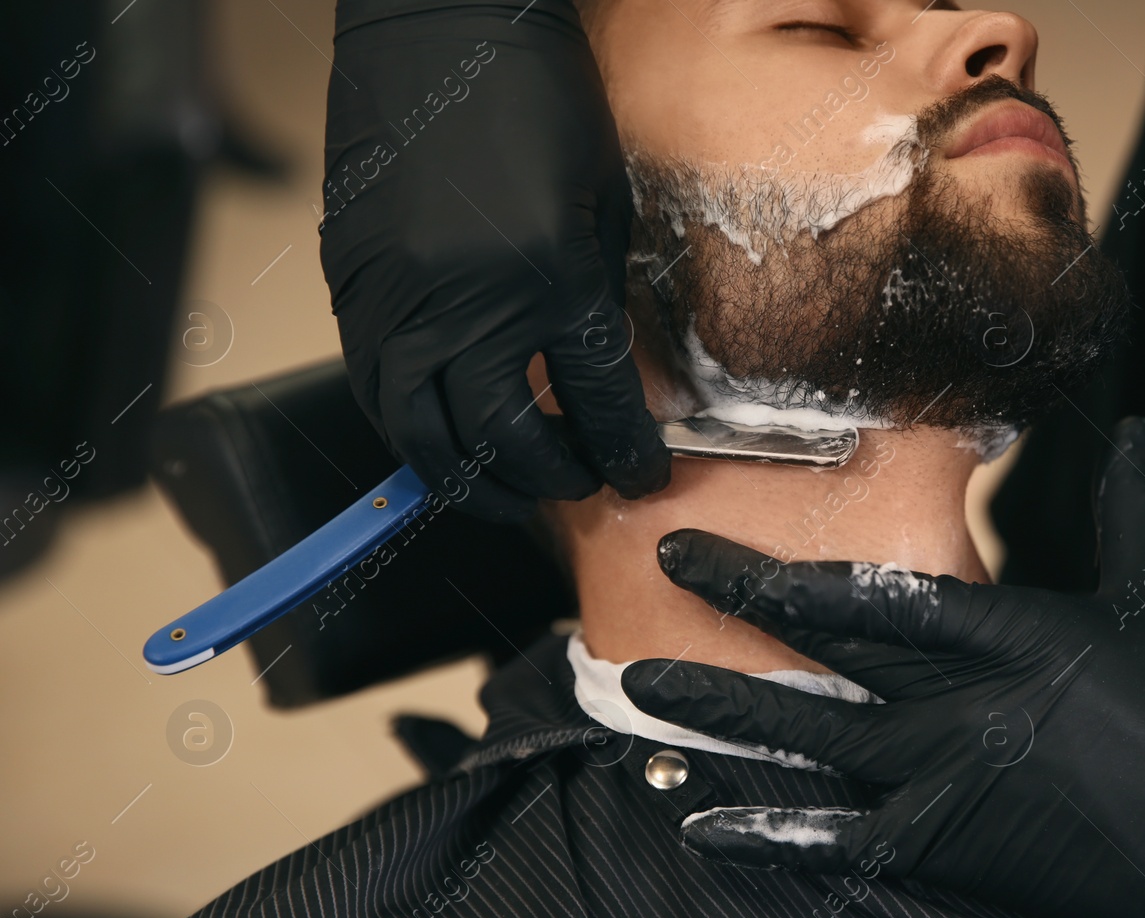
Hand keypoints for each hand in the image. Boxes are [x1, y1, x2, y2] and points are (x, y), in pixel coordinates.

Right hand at [321, 0, 668, 518]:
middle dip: (546, 480)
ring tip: (507, 491)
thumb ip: (596, 302)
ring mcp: (396, 296)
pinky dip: (411, 429)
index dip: (623, 455)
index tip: (640, 478)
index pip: (594, 404)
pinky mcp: (351, 282)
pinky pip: (373, 385)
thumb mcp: (602, 205)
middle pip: (499, 440)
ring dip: (467, 480)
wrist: (442, 21)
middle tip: (576, 485)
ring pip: (418, 432)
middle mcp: (464, 301)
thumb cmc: (541, 99)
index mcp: (548, 278)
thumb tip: (600, 383)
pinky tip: (446, 436)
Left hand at [622, 417, 1144, 917]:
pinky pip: (844, 844)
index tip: (703, 545)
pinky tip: (701, 828)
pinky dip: (771, 838)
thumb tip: (1131, 424)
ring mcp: (953, 782)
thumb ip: (1127, 505)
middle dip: (731, 620)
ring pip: (814, 744)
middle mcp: (967, 705)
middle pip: (824, 658)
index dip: (778, 571)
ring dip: (724, 719)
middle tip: (654, 586)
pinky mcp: (954, 849)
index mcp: (1014, 632)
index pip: (870, 594)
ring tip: (643, 692)